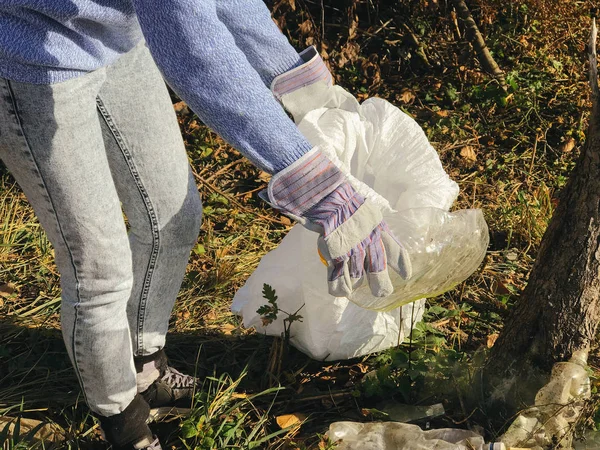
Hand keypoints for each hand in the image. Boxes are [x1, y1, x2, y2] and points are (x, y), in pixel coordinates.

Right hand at [266, 149, 411, 296]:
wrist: (329, 198)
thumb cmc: (347, 203)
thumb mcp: (369, 214)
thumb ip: (374, 228)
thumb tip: (375, 236)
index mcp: (380, 232)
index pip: (396, 252)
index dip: (401, 265)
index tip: (406, 275)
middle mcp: (369, 244)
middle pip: (378, 272)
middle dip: (381, 285)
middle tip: (383, 292)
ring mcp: (352, 251)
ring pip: (357, 278)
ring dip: (355, 284)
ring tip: (353, 288)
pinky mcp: (336, 256)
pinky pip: (338, 278)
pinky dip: (339, 288)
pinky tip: (341, 292)